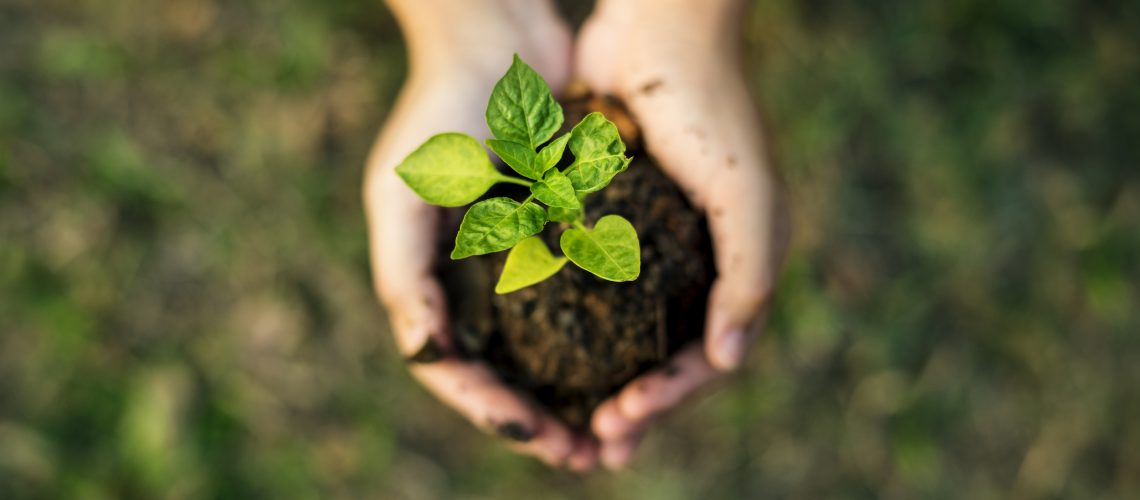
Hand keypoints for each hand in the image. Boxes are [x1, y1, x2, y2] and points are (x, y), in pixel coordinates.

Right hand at [364, 0, 597, 469]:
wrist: (497, 39)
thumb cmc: (441, 112)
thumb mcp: (405, 195)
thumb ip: (404, 277)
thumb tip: (426, 356)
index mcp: (432, 282)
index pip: (456, 370)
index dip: (493, 412)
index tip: (539, 436)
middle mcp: (477, 280)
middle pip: (508, 373)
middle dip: (542, 421)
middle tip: (588, 457)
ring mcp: (522, 260)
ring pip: (552, 348)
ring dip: (579, 393)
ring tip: (617, 429)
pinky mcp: (566, 234)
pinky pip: (587, 299)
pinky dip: (606, 338)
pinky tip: (638, 363)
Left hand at [575, 0, 790, 467]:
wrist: (662, 30)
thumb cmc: (711, 109)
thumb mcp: (746, 197)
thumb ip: (749, 279)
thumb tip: (728, 360)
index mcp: (740, 265)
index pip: (708, 356)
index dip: (668, 398)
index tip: (619, 423)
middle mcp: (702, 262)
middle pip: (669, 355)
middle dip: (637, 404)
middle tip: (595, 445)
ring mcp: (660, 244)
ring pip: (631, 332)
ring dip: (606, 377)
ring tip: (574, 417)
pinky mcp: (618, 220)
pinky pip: (601, 287)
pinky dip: (581, 323)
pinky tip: (548, 350)